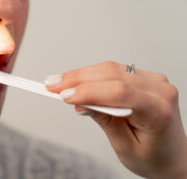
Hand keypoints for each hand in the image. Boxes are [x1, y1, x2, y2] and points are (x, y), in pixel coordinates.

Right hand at [45, 61, 186, 178]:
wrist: (174, 156)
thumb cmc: (154, 157)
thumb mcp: (125, 147)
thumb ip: (105, 121)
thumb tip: (81, 103)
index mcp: (158, 111)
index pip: (119, 92)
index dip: (88, 91)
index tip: (63, 96)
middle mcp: (159, 90)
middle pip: (112, 75)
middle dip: (78, 79)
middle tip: (52, 84)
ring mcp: (154, 81)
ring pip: (111, 69)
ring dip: (82, 74)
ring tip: (59, 81)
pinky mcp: (144, 78)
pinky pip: (115, 70)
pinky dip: (92, 74)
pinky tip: (76, 80)